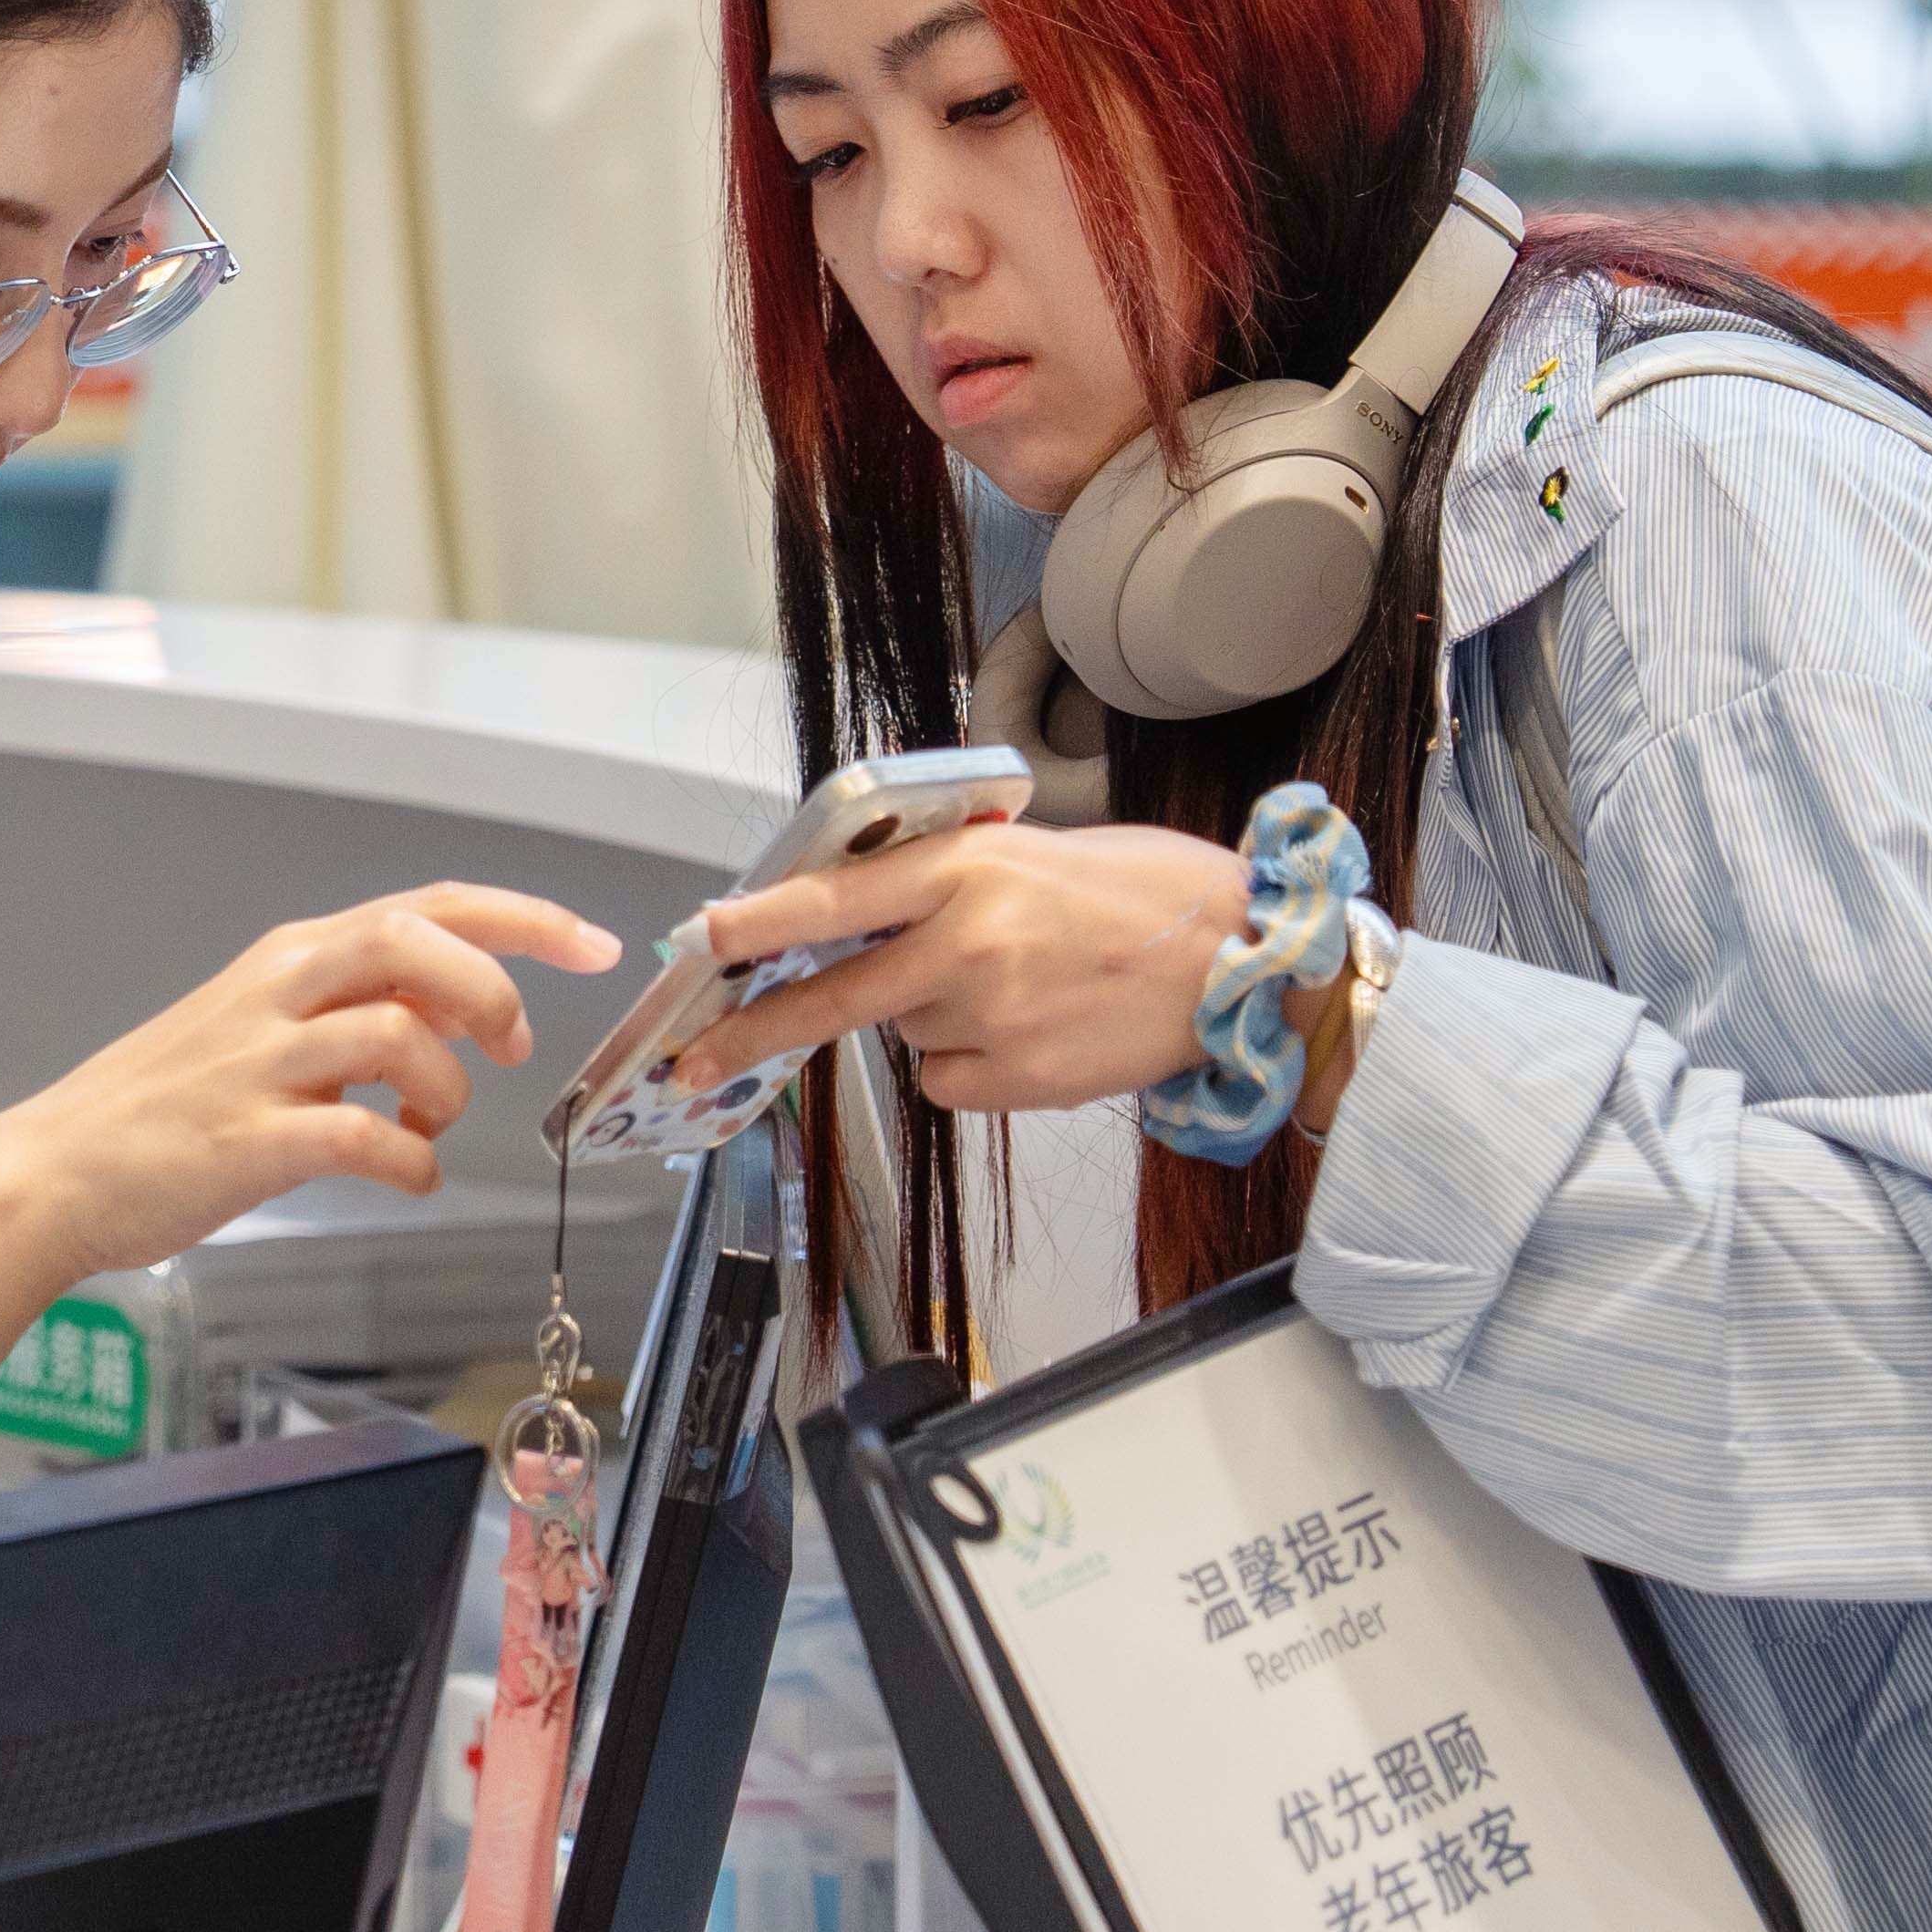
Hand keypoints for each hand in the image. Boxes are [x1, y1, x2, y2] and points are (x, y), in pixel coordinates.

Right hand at [0, 883, 621, 1281]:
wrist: (57, 1172)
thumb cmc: (166, 1109)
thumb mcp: (265, 1026)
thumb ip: (359, 1006)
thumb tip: (465, 1011)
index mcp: (293, 957)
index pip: (430, 905)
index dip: (526, 918)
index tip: (594, 946)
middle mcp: (281, 991)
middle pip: (419, 939)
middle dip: (494, 988)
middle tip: (510, 1048)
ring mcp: (263, 1063)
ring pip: (401, 1035)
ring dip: (446, 1091)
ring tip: (426, 1129)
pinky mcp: (250, 1139)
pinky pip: (365, 1138)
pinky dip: (410, 1163)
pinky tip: (401, 1173)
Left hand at [679, 822, 1265, 1117]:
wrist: (1239, 962)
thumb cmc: (1145, 893)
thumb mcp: (1031, 852)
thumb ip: (942, 879)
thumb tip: (853, 912)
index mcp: (967, 867)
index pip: (834, 896)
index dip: (758, 924)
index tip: (700, 941)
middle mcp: (968, 940)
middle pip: (832, 997)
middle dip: (752, 1031)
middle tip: (692, 1060)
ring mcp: (991, 1015)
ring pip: (903, 1033)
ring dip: (929, 1016)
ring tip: (1016, 984)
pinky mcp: (1017, 1078)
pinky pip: (947, 1079)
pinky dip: (969, 1063)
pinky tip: (1030, 1029)